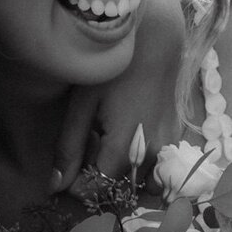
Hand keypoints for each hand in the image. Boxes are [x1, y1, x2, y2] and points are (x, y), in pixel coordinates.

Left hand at [58, 0, 184, 196]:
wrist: (158, 41)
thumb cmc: (114, 69)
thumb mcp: (83, 105)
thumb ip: (70, 147)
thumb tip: (55, 186)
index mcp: (125, 148)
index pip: (100, 190)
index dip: (80, 189)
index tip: (68, 178)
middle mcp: (152, 154)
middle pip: (123, 191)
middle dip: (103, 186)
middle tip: (86, 167)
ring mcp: (169, 147)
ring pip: (145, 183)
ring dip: (126, 179)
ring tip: (108, 158)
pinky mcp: (177, 136)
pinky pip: (161, 168)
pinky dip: (144, 168)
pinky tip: (129, 147)